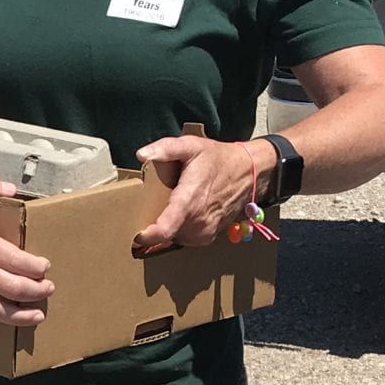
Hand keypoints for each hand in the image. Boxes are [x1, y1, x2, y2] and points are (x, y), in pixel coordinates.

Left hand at [131, 134, 262, 253]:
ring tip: (171, 206)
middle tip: (152, 204)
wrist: (248, 172)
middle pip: (164, 233)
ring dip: (167, 226)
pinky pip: (184, 239)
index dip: (146, 235)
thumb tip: (142, 155)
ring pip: (173, 237)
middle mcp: (197, 221)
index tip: (135, 232)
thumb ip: (165, 148)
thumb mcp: (191, 146)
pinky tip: (183, 213)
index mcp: (189, 200)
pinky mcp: (208, 237)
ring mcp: (204, 231)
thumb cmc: (217, 158)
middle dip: (153, 223)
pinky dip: (179, 229)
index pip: (165, 230)